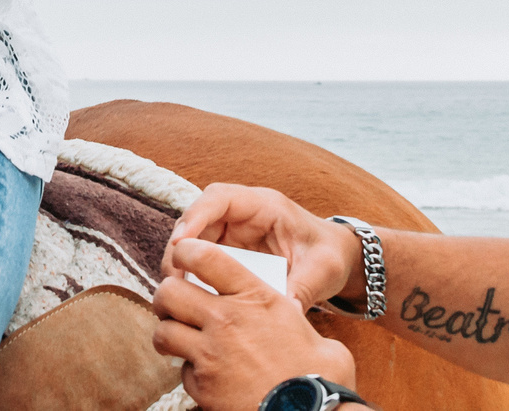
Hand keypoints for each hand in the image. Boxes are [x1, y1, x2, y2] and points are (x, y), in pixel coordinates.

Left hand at [154, 239, 355, 410]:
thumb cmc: (319, 372)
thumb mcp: (303, 324)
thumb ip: (282, 309)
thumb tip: (285, 313)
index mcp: (254, 296)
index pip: (203, 256)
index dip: (186, 251)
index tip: (182, 257)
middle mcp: (226, 319)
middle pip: (169, 292)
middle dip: (166, 297)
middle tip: (174, 306)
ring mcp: (210, 354)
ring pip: (163, 333)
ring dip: (169, 335)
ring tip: (179, 340)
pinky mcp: (203, 387)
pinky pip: (183, 373)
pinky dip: (190, 373)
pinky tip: (208, 376)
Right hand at [167, 184, 360, 309]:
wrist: (337, 261)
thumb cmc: (330, 256)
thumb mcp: (323, 270)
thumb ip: (303, 287)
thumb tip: (283, 312)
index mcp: (264, 205)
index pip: (220, 197)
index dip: (195, 215)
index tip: (180, 243)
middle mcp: (243, 215)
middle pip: (198, 218)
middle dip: (180, 244)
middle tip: (171, 277)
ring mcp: (233, 234)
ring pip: (195, 240)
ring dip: (180, 261)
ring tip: (173, 290)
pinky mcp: (230, 254)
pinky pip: (203, 260)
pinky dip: (191, 275)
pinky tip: (188, 298)